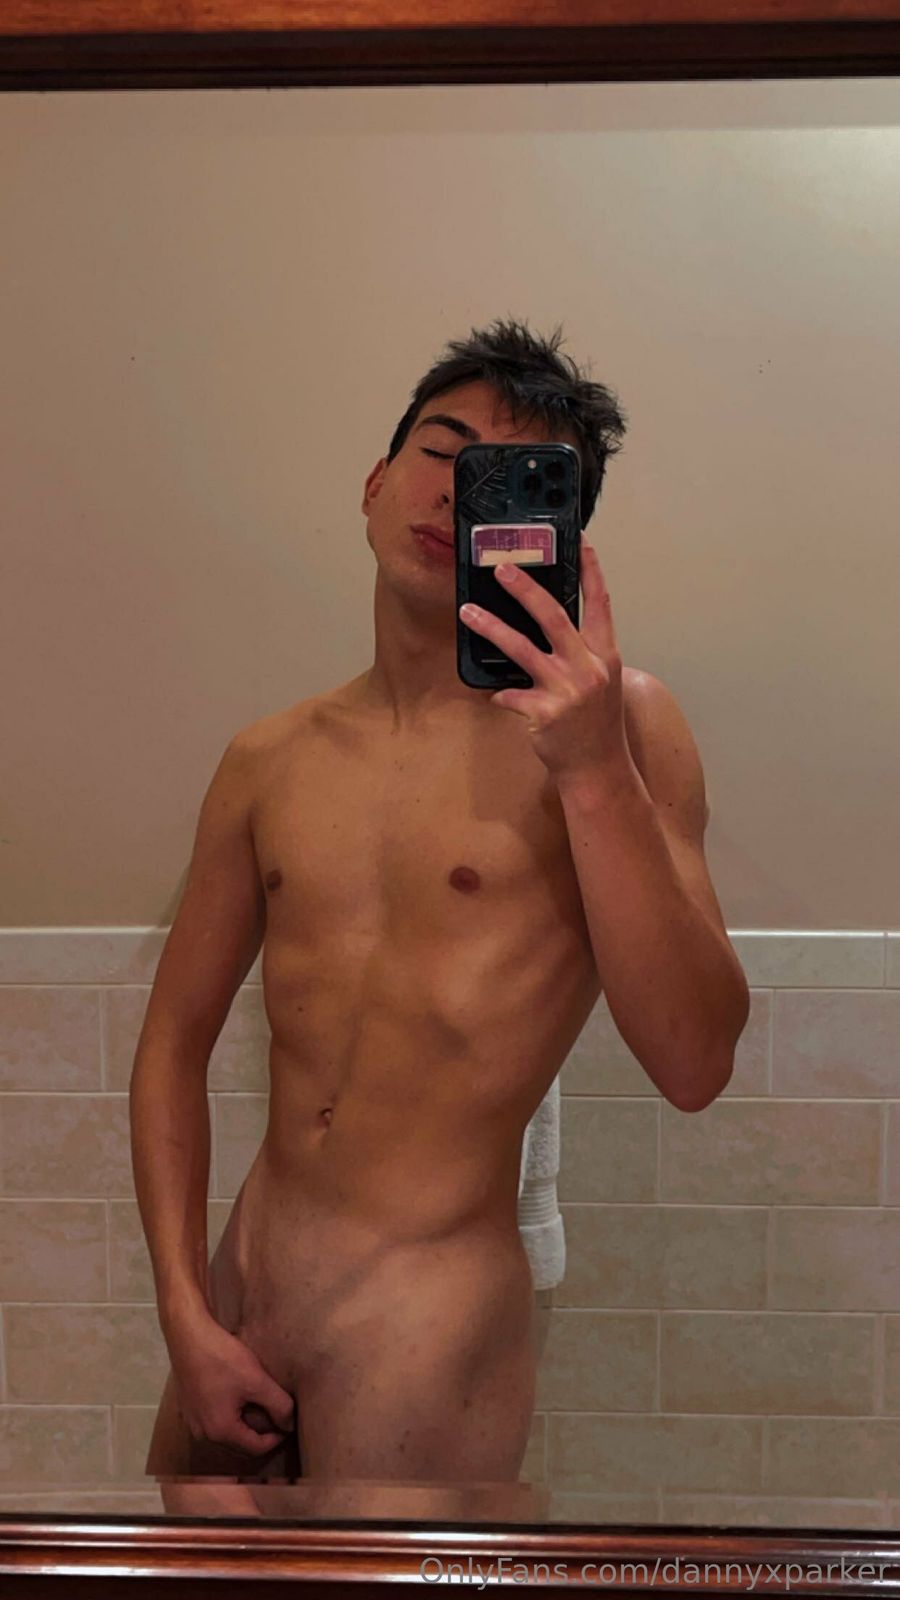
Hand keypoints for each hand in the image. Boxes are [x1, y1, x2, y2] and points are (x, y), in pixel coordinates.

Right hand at [167, 1310, 295, 1457]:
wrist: (188, 1336)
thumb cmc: (222, 1359)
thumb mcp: (257, 1381)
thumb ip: (279, 1406)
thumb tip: (290, 1425)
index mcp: (220, 1433)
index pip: (256, 1449)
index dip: (277, 1439)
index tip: (289, 1424)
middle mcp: (203, 1435)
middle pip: (240, 1445)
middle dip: (261, 1434)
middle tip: (277, 1415)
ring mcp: (193, 1423)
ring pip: (227, 1434)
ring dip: (246, 1425)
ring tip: (260, 1404)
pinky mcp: (189, 1410)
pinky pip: (215, 1423)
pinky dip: (231, 1417)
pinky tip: (240, 1397)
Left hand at [459, 534, 630, 783]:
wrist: (598, 768)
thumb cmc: (597, 724)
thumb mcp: (600, 682)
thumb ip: (581, 654)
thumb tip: (552, 626)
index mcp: (604, 655)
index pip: (600, 602)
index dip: (591, 570)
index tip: (580, 542)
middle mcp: (588, 667)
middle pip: (553, 615)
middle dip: (525, 588)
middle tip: (502, 569)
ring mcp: (567, 690)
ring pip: (521, 649)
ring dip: (491, 627)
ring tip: (467, 612)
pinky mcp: (545, 713)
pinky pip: (511, 695)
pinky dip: (501, 694)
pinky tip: (495, 694)